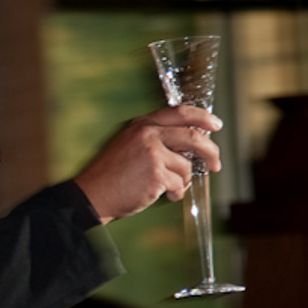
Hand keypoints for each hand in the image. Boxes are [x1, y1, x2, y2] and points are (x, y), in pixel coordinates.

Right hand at [73, 105, 222, 222]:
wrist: (92, 195)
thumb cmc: (110, 175)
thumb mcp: (128, 145)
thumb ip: (155, 139)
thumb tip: (189, 145)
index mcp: (141, 125)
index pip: (179, 112)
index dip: (202, 117)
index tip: (215, 125)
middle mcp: (147, 135)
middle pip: (193, 137)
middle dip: (210, 152)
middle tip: (215, 163)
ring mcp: (152, 153)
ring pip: (186, 166)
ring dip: (183, 181)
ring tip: (170, 188)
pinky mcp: (156, 174)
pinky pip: (179, 184)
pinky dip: (176, 193)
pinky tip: (164, 195)